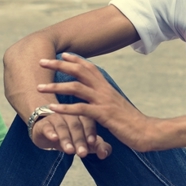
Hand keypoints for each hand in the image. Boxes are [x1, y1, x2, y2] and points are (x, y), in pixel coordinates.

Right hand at [31, 112, 111, 158]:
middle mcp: (70, 114)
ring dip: (66, 139)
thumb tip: (104, 154)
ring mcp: (56, 118)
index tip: (93, 143)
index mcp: (83, 115)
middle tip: (82, 153)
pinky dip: (51, 133)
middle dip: (79, 140)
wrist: (48, 131)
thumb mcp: (84, 141)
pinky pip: (48, 128)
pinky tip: (54, 138)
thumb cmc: (71, 135)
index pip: (89, 122)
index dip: (90, 132)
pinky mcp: (44, 124)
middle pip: (76, 126)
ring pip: (62, 128)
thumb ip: (97, 146)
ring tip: (69, 151)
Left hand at [37, 53, 158, 151]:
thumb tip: (96, 98)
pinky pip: (81, 109)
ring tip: (39, 87)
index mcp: (107, 87)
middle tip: (41, 62)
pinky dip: (65, 109)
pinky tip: (52, 108)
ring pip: (76, 88)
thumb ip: (104, 100)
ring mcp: (104, 101)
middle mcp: (104, 90)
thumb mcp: (116, 106)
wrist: (146, 131)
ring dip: (56, 86)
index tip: (62, 54)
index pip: (89, 67)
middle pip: (79, 71)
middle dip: (59, 65)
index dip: (75, 59)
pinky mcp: (104, 115)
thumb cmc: (130, 122)